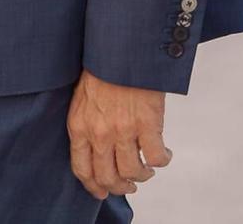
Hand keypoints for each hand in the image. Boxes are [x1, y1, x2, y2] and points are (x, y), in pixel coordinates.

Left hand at [66, 70, 169, 199]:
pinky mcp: (147, 124)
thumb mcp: (82, 99)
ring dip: (143, 175)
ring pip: (133, 172)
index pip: (82, 169)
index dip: (94, 186)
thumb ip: (87, 125)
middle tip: (130, 184)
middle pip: (108, 177)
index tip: (103, 191)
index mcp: (79, 127)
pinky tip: (164, 153)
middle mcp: (99, 133)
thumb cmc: (102, 70)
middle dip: (120, 186)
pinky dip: (162, 161)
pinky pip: (156, 158)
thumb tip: (96, 149)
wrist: (120, 50)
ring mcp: (123, 130)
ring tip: (148, 168)